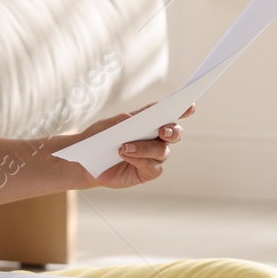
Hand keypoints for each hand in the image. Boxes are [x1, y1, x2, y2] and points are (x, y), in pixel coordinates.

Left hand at [63, 103, 193, 189]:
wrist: (86, 161)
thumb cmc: (99, 139)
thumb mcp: (108, 125)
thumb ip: (124, 121)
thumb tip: (137, 119)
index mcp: (150, 123)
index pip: (167, 114)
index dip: (182, 110)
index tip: (190, 105)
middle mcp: (156, 139)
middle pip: (173, 133)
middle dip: (172, 131)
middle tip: (162, 130)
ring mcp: (153, 157)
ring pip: (162, 151)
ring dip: (145, 148)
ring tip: (124, 146)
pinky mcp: (147, 172)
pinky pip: (152, 167)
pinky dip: (140, 160)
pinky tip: (126, 156)